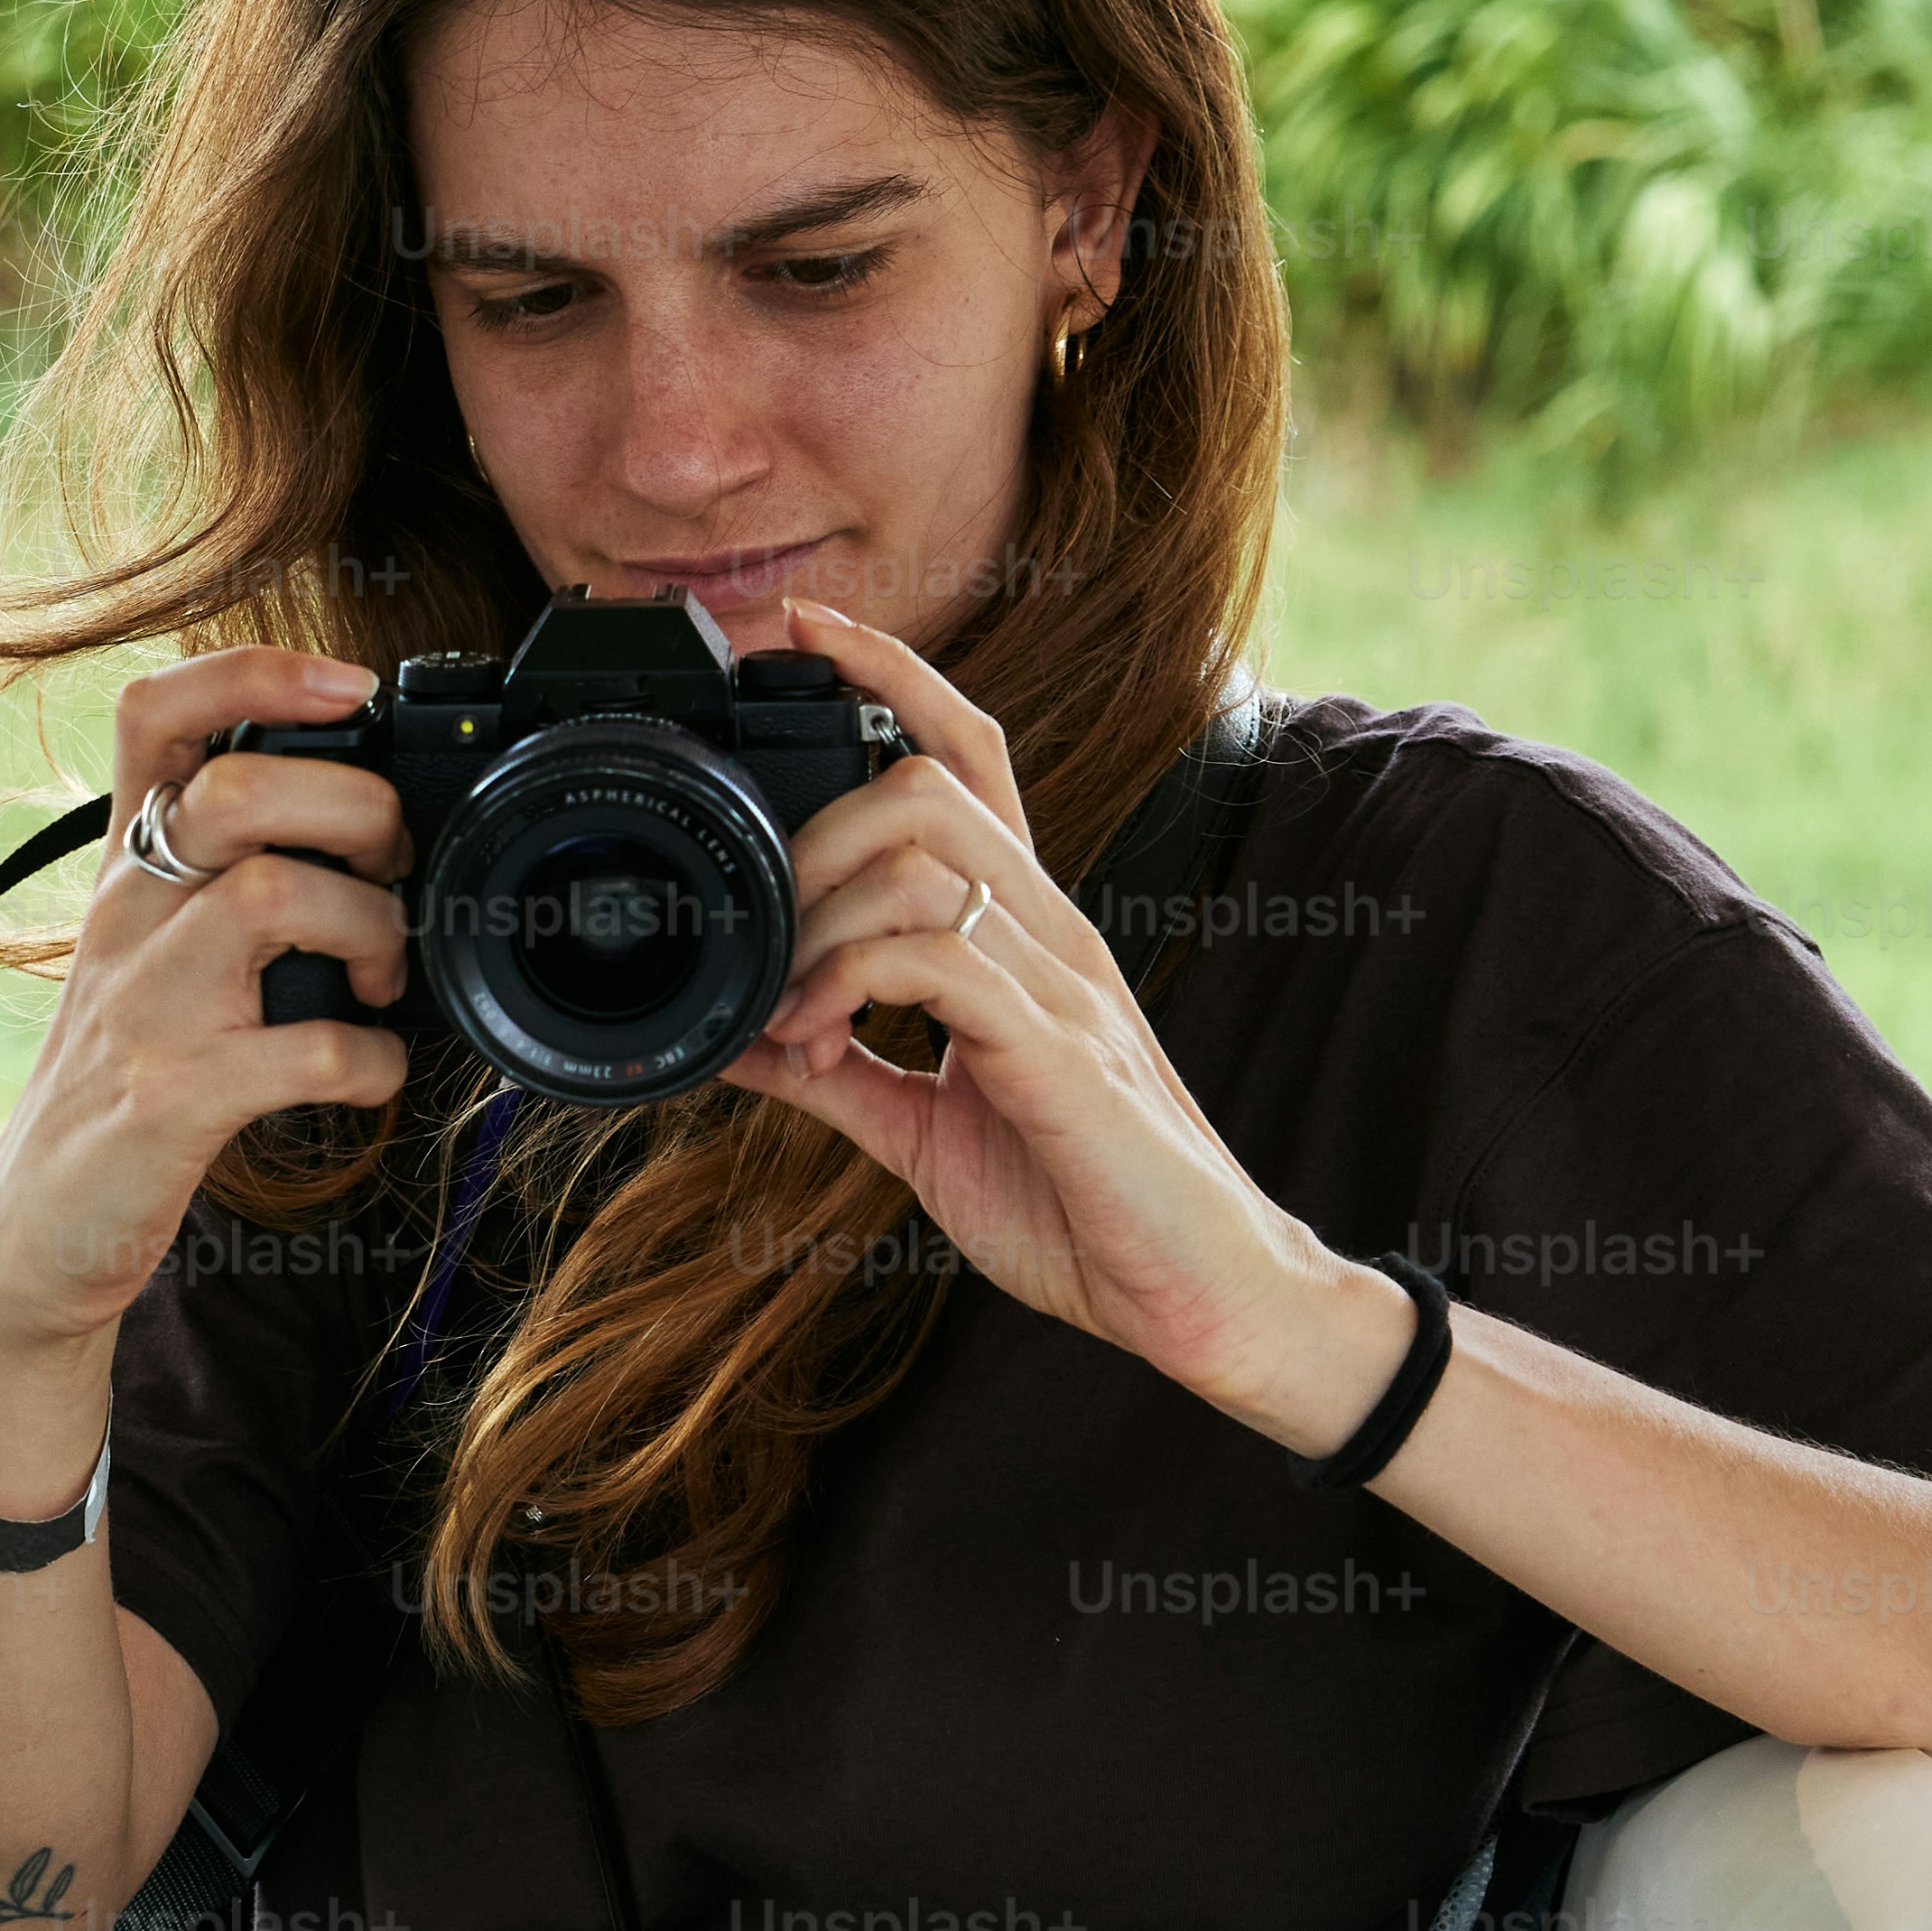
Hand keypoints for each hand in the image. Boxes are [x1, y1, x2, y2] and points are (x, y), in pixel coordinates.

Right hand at [0, 648, 415, 1414]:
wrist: (38, 1223)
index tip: (350, 687)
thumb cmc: (128, 1072)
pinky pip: (307, 1050)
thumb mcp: (153, 947)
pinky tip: (370, 1073)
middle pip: (245, 787)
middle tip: (392, 876)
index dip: (256, 669)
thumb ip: (228, 873)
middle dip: (360, 813)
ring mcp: (145, 1004)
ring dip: (373, 931)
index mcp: (128, 865)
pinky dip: (372, 1060)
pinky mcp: (172, 1097)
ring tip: (384, 979)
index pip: (157, 712)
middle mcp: (128, 916)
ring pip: (275, 896)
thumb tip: (366, 818)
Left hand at [721, 602, 1409, 1452]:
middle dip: (811, 838)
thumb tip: (734, 1038)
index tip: (803, 632)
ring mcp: (1064, 983)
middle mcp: (1051, 932)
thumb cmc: (1080, 1205)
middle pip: (924, 785)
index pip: (969, 755)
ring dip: (823, 919)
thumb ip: (836, 1072)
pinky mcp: (1062, 1051)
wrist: (1197, 1298)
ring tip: (794, 1009)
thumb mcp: (922, 1130)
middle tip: (764, 942)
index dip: (891, 675)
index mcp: (1023, 934)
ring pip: (927, 854)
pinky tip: (823, 1039)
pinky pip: (944, 959)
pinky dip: (854, 982)